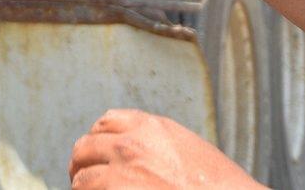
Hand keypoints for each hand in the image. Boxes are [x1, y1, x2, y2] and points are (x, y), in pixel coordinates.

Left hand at [69, 110, 262, 188]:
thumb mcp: (191, 151)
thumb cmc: (223, 188)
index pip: (108, 121)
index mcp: (154, 128)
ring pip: (82, 178)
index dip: (98, 139)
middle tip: (81, 177)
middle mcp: (133, 145)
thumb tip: (140, 159)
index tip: (96, 152)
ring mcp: (122, 173)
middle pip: (86, 146)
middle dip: (81, 163)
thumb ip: (161, 146)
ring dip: (82, 188)